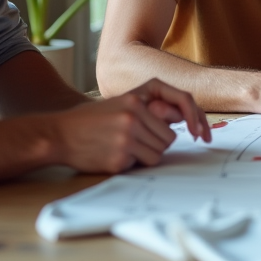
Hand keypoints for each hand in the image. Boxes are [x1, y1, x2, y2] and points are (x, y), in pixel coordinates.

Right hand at [50, 78, 209, 172]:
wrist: (58, 134)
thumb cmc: (93, 120)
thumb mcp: (123, 104)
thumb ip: (152, 108)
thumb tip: (183, 117)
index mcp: (137, 96)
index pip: (182, 101)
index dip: (197, 117)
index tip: (202, 133)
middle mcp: (134, 113)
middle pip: (170, 137)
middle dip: (157, 143)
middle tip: (134, 141)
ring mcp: (127, 135)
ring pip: (159, 153)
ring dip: (146, 155)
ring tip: (121, 147)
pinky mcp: (120, 156)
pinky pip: (142, 165)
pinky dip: (132, 164)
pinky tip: (112, 155)